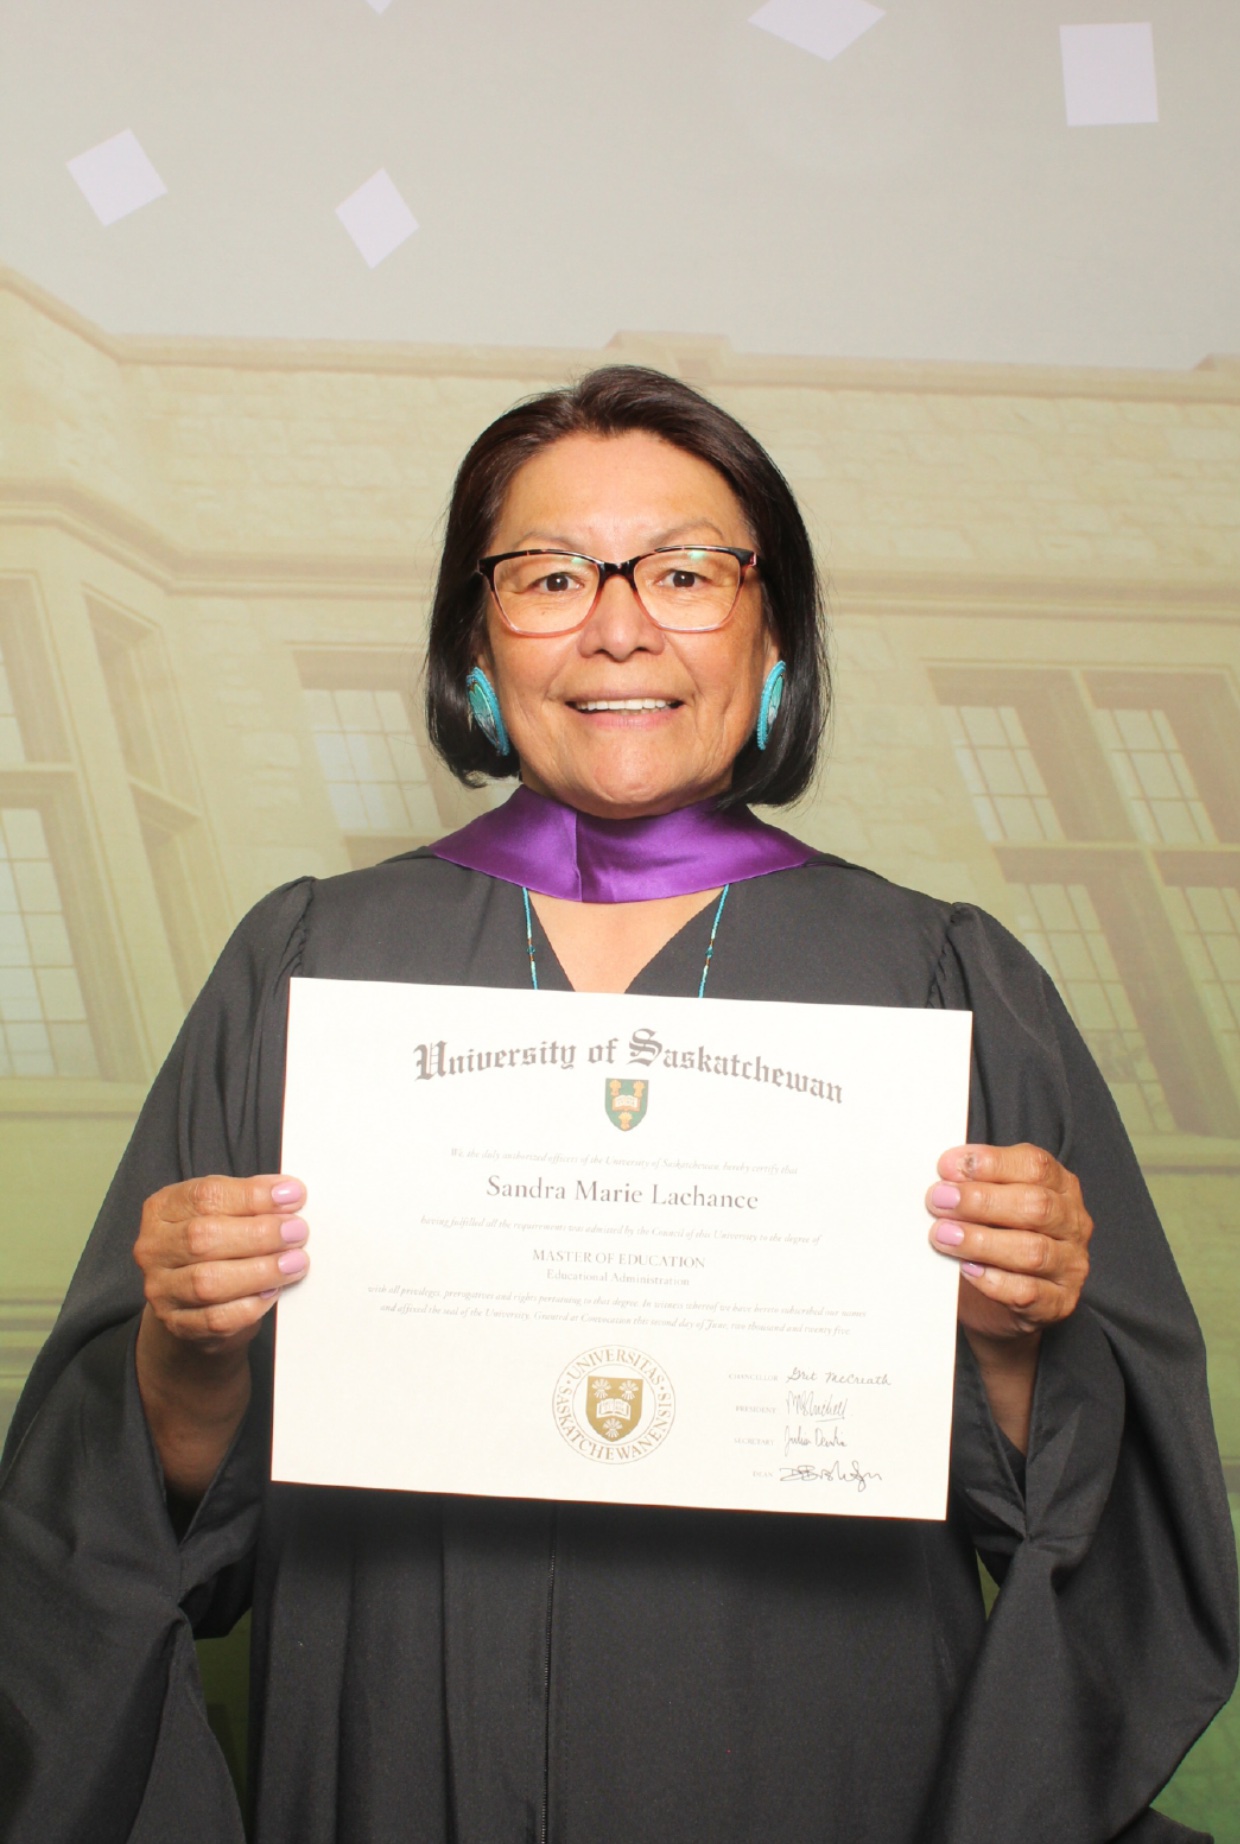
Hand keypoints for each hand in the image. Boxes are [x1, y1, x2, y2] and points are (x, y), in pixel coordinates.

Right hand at [134, 1173, 309, 1356]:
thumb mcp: (225, 1213)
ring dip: (260, 1270)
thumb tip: (289, 1195)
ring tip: (295, 1262)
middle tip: (297, 1232)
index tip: (292, 1196)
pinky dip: (251, 1305)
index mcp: (163, 1209)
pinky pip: (216, 1319)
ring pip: (208, 1282)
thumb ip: (250, 1203)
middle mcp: (154, 1249)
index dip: (252, 1195)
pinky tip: (273, 1292)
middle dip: (259, 1234)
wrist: (195, 1305)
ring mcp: (161, 1290)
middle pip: (203, 1238)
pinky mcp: (178, 1325)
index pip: (204, 1196)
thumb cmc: (217, 1248)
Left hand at [926, 1143, 1091, 1342]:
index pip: (1035, 1166)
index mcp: (1060, 1186)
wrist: (1001, 1301)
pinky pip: (1028, 1292)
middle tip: (939, 1200)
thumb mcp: (991, 1203)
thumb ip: (975, 1186)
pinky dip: (993, 1280)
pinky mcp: (1059, 1303)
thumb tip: (942, 1178)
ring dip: (981, 1241)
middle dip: (981, 1201)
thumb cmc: (994, 1238)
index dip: (991, 1163)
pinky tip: (967, 1269)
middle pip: (1035, 1206)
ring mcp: (1070, 1265)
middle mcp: (1072, 1223)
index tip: (947, 1166)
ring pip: (1032, 1251)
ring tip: (943, 1235)